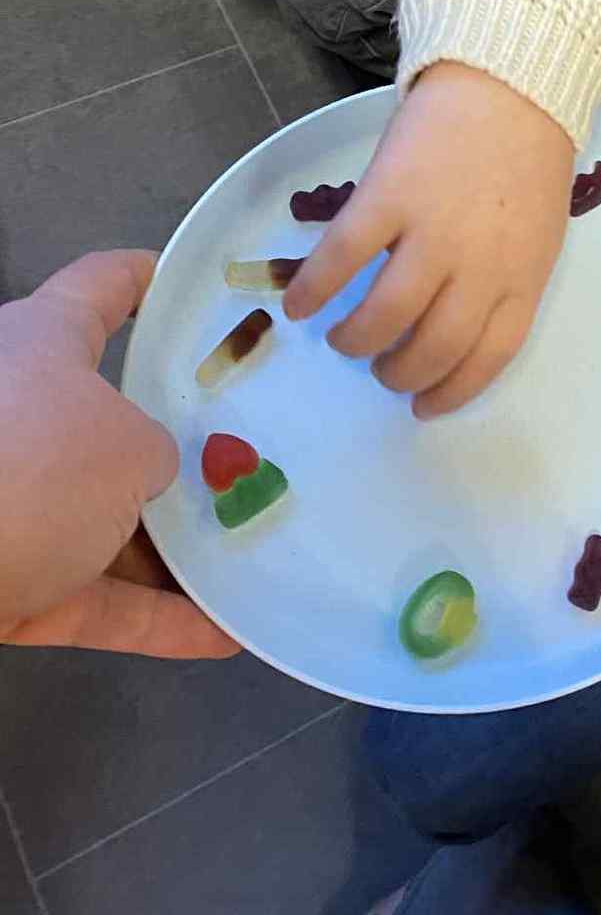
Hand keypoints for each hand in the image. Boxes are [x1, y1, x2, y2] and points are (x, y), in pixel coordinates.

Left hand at [0, 251, 237, 658]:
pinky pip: (94, 597)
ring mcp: (8, 501)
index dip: (149, 278)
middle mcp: (20, 413)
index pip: (103, 287)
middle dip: (182, 443)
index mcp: (41, 344)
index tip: (195, 286)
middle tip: (260, 448)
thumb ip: (159, 454)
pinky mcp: (4, 581)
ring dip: (178, 547)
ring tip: (260, 555)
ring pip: (106, 518)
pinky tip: (226, 635)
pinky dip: (155, 617)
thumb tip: (146, 481)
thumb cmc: (31, 468)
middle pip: (113, 418)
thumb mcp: (130, 445)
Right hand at [283, 62, 575, 417]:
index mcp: (524, 276)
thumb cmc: (527, 153)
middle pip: (432, 349)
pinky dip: (312, 289)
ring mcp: (432, 232)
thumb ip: (504, 275)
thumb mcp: (537, 229)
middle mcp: (480, 266)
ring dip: (355, 342)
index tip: (425, 405)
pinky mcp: (386, 198)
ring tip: (342, 340)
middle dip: (399, 374)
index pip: (488, 358)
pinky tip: (296, 303)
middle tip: (381, 371)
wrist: (509, 78)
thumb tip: (452, 319)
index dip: (452, 391)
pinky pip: (341, 261)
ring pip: (385, 318)